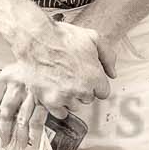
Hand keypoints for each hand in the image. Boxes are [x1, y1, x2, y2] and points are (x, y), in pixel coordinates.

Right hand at [0, 18, 114, 149]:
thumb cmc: (63, 37)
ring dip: (70, 97)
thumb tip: (113, 74)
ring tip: (60, 81)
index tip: (87, 77)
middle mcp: (81, 89)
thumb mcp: (92, 38)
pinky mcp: (49, 101)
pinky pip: (60, 113)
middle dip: (82, 89)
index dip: (95, 84)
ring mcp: (65, 96)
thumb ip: (107, 56)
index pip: (103, 92)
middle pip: (88, 99)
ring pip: (74, 106)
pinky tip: (54, 91)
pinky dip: (58, 105)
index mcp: (94, 76)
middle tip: (71, 75)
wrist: (35, 39)